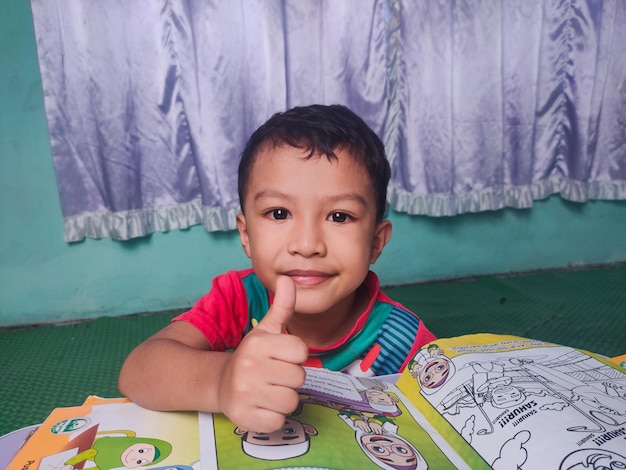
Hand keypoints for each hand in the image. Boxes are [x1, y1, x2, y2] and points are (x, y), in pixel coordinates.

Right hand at [217, 276, 308, 431]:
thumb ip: (282, 306)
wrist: (222, 384)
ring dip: (283, 398)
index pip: (301, 351)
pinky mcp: (245, 418)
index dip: (295, 356)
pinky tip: (261, 406)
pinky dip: (274, 417)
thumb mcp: (266, 330)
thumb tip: (288, 278)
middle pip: (299, 377)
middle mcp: (250, 367)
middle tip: (273, 375)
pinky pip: (279, 421)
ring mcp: (246, 394)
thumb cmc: (253, 356)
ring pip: (292, 401)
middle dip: (290, 378)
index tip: (280, 356)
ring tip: (268, 391)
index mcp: (258, 343)